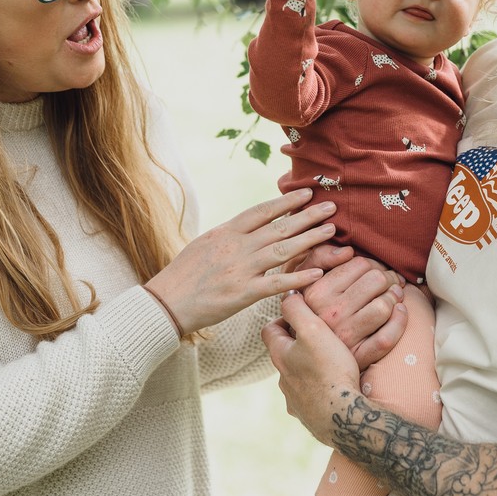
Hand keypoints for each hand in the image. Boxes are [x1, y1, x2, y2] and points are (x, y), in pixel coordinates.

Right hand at [146, 189, 335, 334]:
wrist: (166, 302)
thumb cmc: (183, 275)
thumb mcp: (205, 244)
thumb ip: (230, 236)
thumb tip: (249, 226)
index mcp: (225, 232)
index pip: (261, 210)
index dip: (286, 201)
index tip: (306, 192)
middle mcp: (236, 247)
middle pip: (279, 227)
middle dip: (308, 216)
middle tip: (331, 207)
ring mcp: (240, 269)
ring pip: (283, 250)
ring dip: (310, 239)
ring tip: (331, 231)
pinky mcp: (243, 294)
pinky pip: (276, 284)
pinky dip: (298, 278)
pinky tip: (317, 273)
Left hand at [263, 290, 362, 446]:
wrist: (341, 417)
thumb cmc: (329, 371)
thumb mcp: (313, 330)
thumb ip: (297, 309)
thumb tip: (288, 294)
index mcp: (280, 356)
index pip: (270, 329)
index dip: (283, 319)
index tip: (301, 315)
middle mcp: (282, 379)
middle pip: (283, 354)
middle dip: (297, 344)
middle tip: (319, 336)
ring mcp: (294, 399)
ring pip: (296, 377)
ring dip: (307, 368)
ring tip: (329, 362)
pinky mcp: (307, 415)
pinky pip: (309, 398)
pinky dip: (317, 390)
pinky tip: (332, 388)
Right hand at [300, 254, 405, 369]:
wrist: (309, 358)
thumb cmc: (311, 312)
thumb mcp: (305, 281)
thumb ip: (320, 257)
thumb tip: (347, 251)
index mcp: (317, 292)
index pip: (360, 264)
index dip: (375, 264)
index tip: (378, 271)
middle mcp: (330, 313)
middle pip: (376, 281)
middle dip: (389, 278)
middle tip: (390, 282)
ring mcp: (345, 336)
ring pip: (383, 307)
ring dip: (394, 297)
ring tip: (393, 297)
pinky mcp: (359, 356)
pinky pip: (387, 337)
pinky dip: (400, 321)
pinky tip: (399, 312)